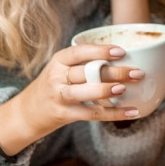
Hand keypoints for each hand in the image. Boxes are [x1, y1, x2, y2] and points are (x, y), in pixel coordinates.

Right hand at [0, 44, 146, 154]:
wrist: (27, 113)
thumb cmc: (53, 86)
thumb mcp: (62, 69)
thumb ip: (85, 64)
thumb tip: (124, 59)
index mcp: (59, 60)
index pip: (80, 52)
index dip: (100, 51)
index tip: (121, 51)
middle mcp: (57, 76)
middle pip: (87, 72)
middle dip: (113, 72)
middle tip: (137, 72)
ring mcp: (59, 96)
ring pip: (85, 92)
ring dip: (106, 90)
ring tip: (125, 89)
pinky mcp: (64, 114)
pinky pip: (91, 114)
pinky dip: (113, 114)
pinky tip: (131, 112)